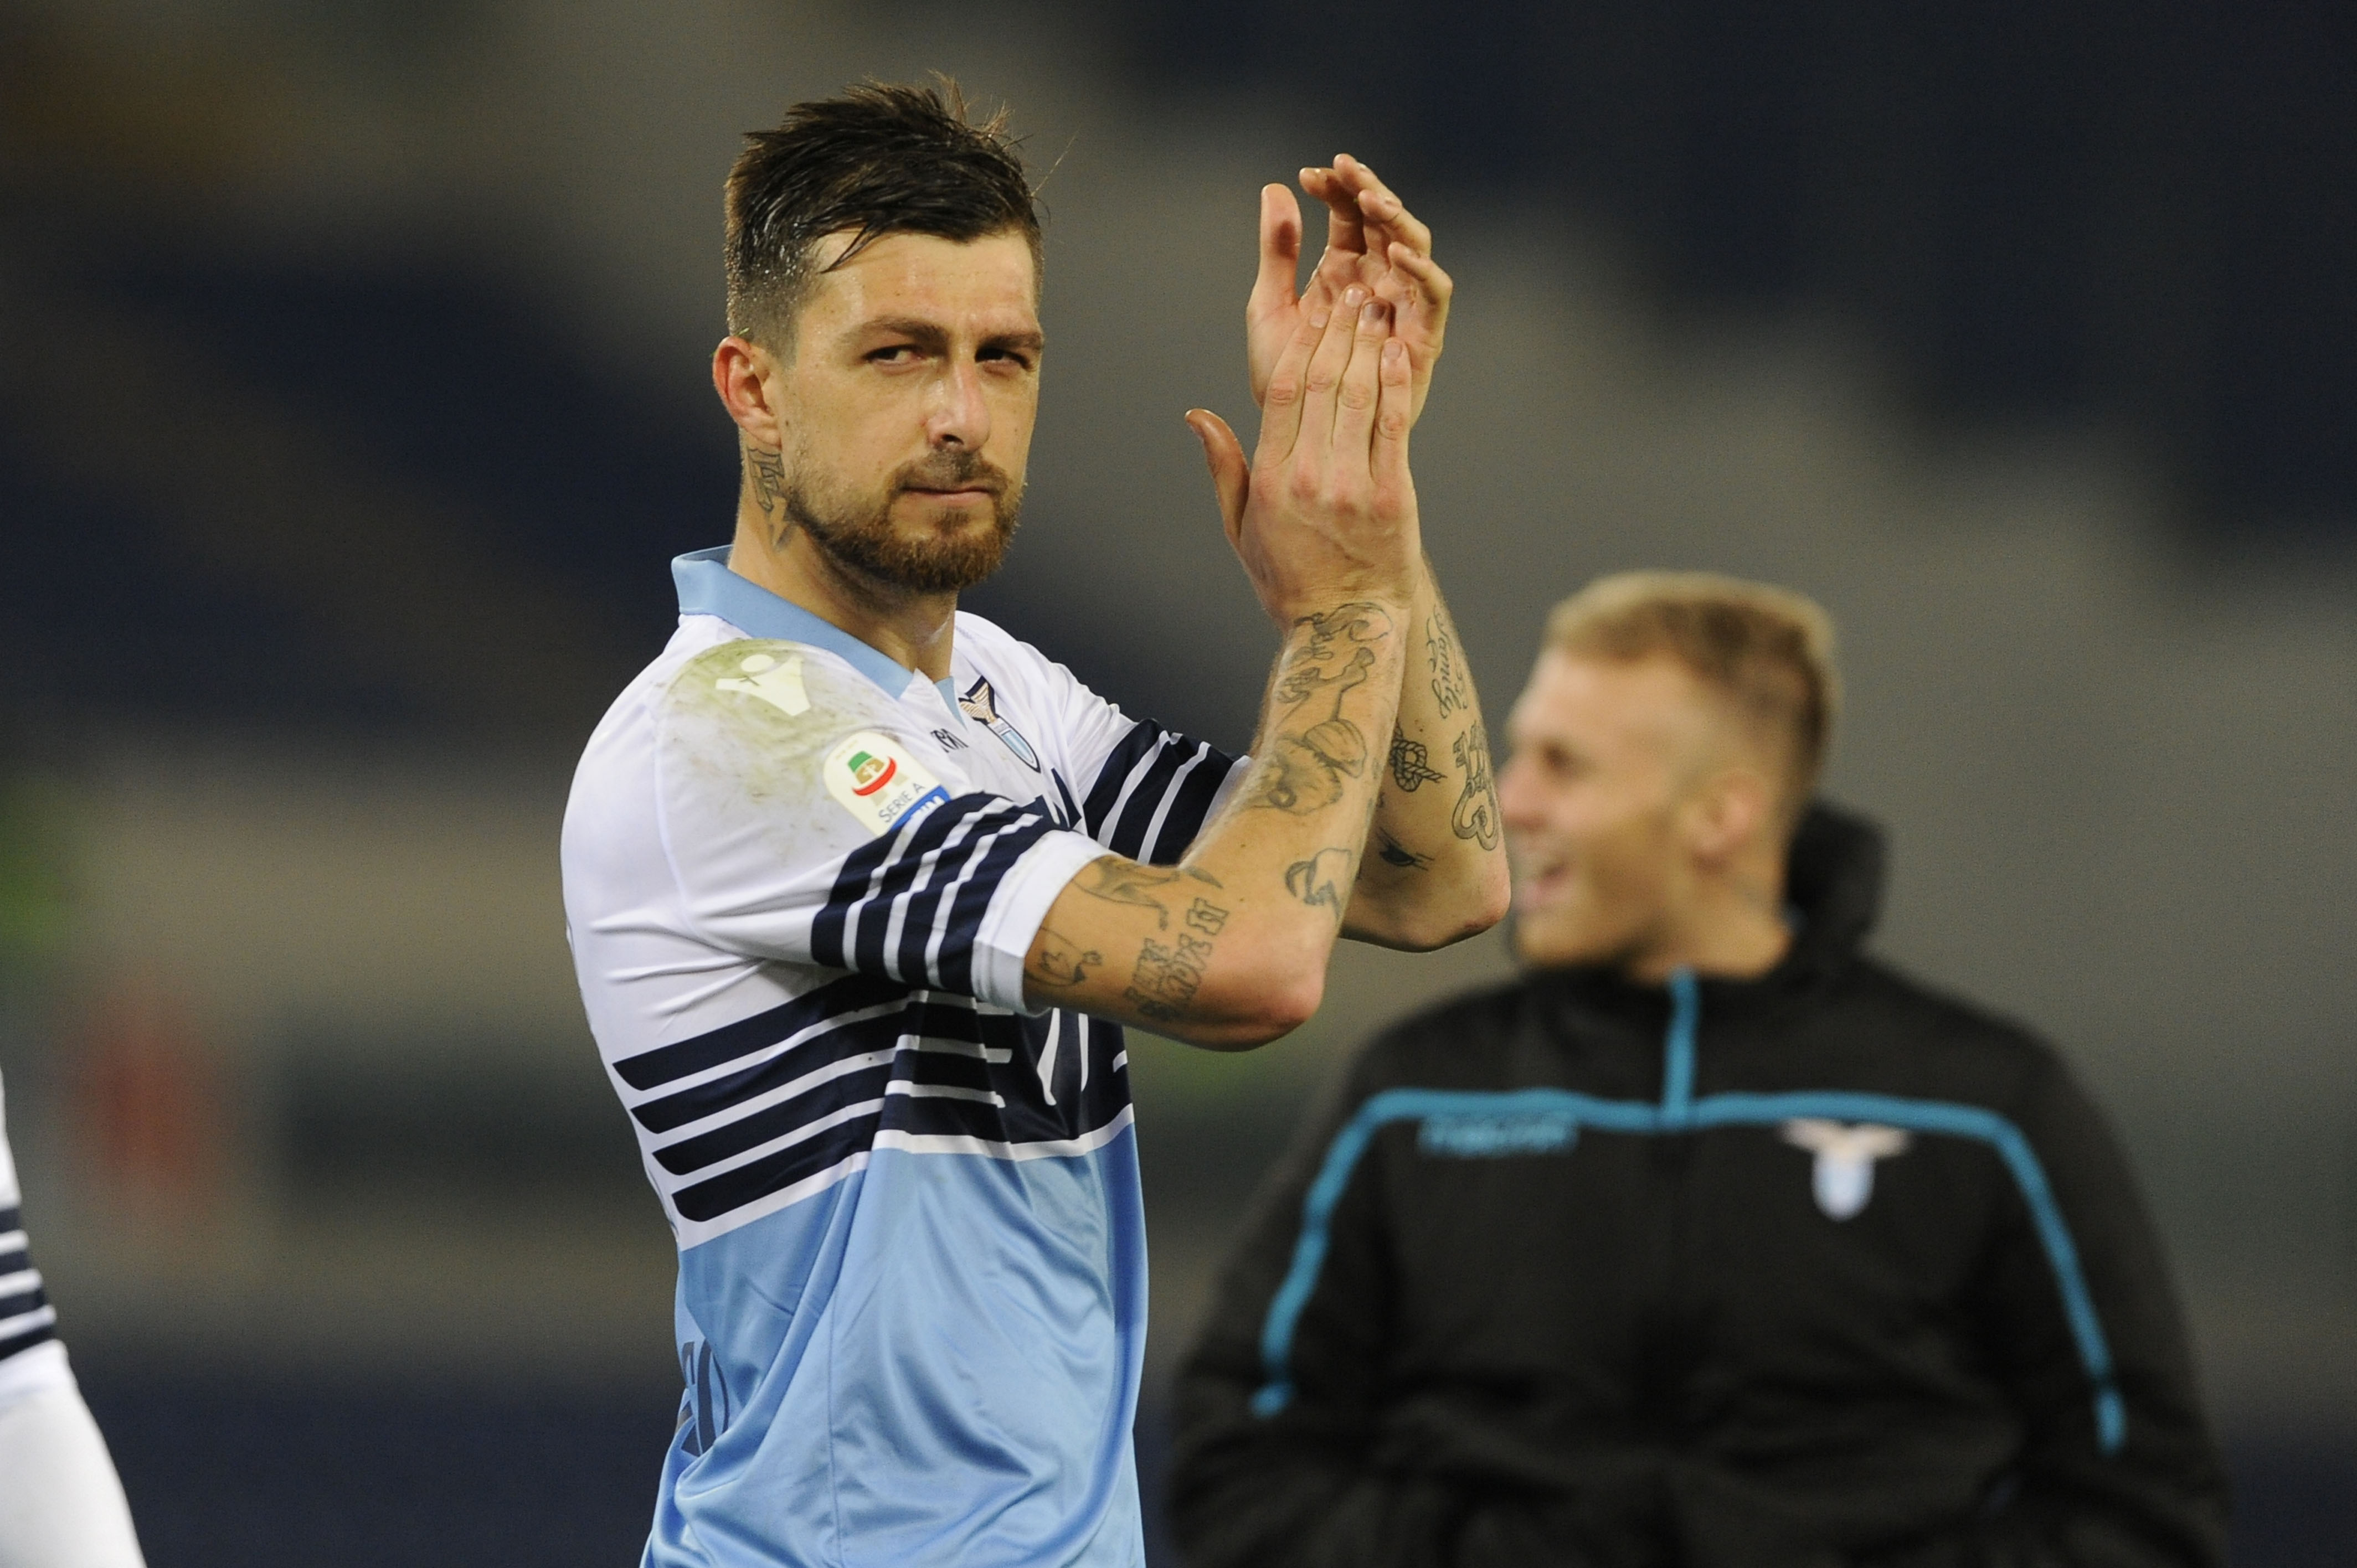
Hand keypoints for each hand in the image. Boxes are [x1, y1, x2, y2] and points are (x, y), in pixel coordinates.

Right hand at [1189, 281, 1419, 625]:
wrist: (1345, 629)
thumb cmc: (1290, 579)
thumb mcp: (1240, 528)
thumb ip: (1223, 467)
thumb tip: (1198, 415)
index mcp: (1271, 478)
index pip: (1283, 391)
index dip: (1301, 342)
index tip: (1313, 309)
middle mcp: (1310, 476)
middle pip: (1323, 382)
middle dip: (1339, 329)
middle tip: (1351, 290)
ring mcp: (1353, 486)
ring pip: (1359, 396)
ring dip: (1370, 345)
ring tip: (1378, 307)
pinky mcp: (1392, 497)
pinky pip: (1394, 428)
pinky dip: (1396, 386)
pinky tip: (1399, 353)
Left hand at [1247, 156, 1450, 425]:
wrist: (1298, 439)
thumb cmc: (1286, 381)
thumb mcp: (1269, 307)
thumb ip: (1276, 252)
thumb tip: (1275, 188)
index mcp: (1343, 269)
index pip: (1349, 213)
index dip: (1335, 189)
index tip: (1309, 176)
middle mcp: (1378, 281)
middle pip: (1384, 221)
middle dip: (1368, 190)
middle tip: (1345, 168)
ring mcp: (1403, 306)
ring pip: (1414, 246)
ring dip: (1396, 219)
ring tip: (1371, 199)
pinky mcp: (1422, 336)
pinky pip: (1435, 295)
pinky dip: (1423, 270)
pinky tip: (1396, 252)